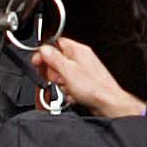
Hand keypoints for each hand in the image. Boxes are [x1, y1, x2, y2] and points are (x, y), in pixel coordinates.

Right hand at [31, 37, 145, 119]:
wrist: (108, 103)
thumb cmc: (94, 87)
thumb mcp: (68, 71)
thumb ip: (53, 59)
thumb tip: (43, 49)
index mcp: (77, 50)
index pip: (55, 44)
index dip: (44, 53)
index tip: (37, 62)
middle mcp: (81, 58)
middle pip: (56, 61)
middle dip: (54, 73)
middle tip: (59, 79)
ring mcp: (82, 71)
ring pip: (61, 75)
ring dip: (62, 84)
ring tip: (70, 88)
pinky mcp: (84, 83)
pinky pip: (68, 85)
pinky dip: (69, 91)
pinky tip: (74, 94)